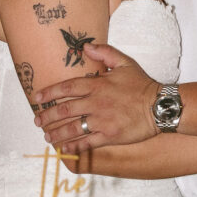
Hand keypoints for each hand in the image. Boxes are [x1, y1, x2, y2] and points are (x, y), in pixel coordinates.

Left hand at [33, 44, 157, 151]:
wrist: (160, 106)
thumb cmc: (142, 84)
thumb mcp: (125, 63)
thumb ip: (104, 52)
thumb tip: (86, 47)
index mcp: (97, 85)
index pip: (67, 88)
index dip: (49, 92)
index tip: (36, 98)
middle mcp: (96, 103)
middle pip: (65, 110)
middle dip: (47, 116)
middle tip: (37, 121)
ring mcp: (101, 120)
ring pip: (72, 127)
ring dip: (57, 133)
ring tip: (47, 137)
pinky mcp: (109, 135)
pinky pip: (87, 142)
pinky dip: (73, 147)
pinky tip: (64, 149)